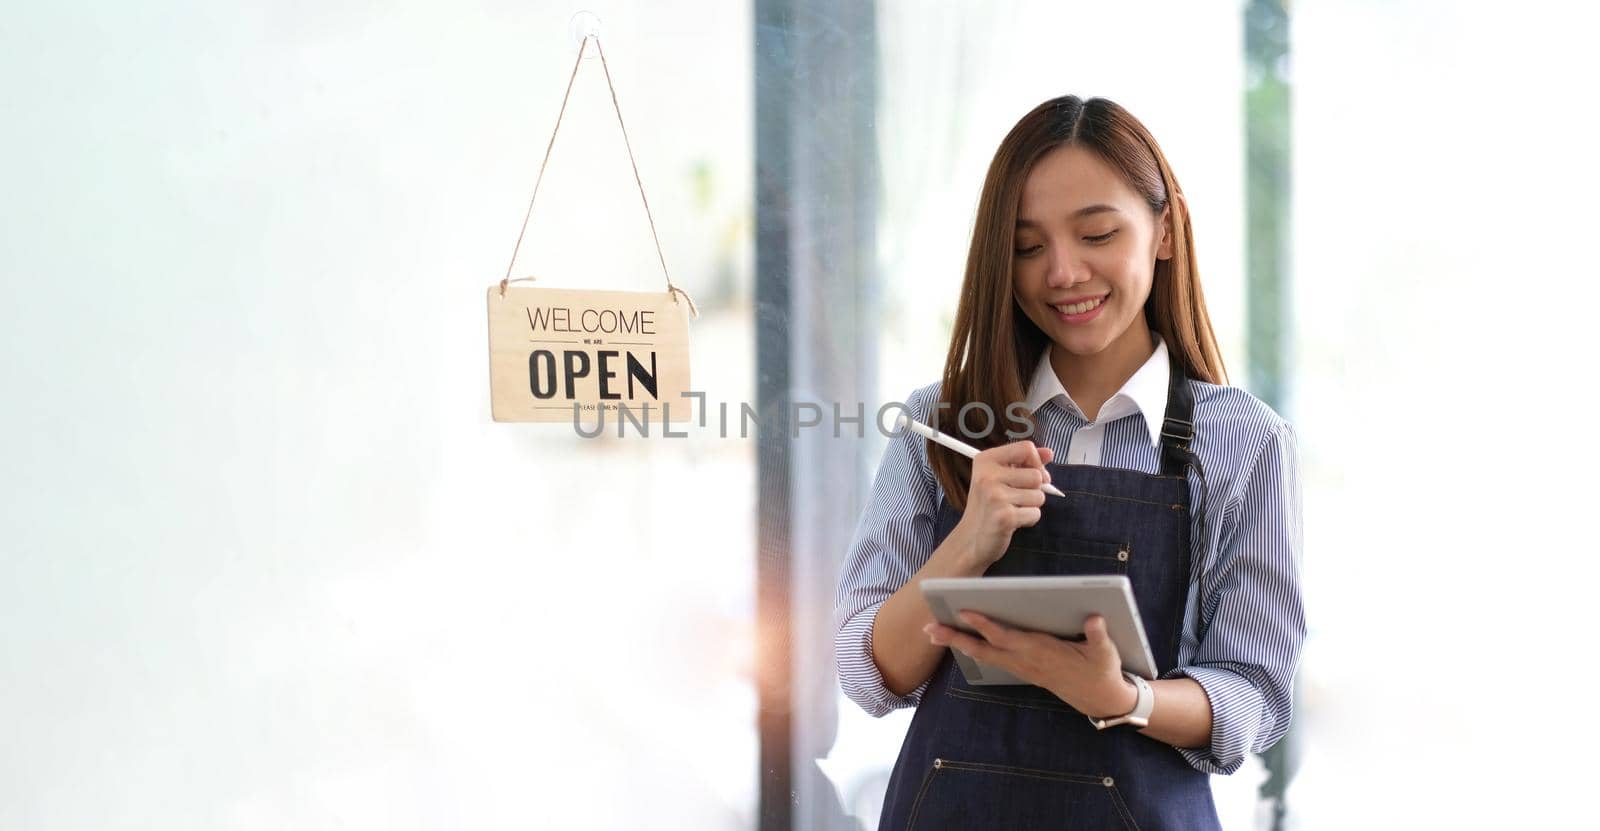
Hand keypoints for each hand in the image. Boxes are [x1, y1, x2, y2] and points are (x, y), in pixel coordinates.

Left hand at [924, 612, 1136, 717]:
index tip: (964, 612)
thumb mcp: (1106, 653)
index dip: (985, 625)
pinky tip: (960, 640)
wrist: (1100, 699)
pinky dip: (973, 649)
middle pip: (984, 649)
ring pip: (984, 655)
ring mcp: (1022, 668)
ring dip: (958, 643)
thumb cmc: (1101, 670)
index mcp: (1041, 652)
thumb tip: (1096, 618)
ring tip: (934, 632)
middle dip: (956, 638)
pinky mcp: (1022, 670)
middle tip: (929, 629)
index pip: (1007, 637)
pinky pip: (992, 659)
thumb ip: (1098, 636)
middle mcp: (1026, 661)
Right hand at [951, 440, 1053, 569]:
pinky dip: (1029, 519)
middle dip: (1035, 489)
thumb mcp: (1000, 478)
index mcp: (985, 460)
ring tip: (1012, 509)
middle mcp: (987, 476)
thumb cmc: (988, 507)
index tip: (1032, 474)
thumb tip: (1049, 452)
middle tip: (1016, 497)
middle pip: (1036, 475)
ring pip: (1039, 495)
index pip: (1026, 448)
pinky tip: (1013, 521)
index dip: (1036, 462)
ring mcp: (995, 496)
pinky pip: (1035, 513)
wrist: (971, 539)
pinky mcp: (1004, 517)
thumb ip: (1025, 463)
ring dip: (1031, 506)